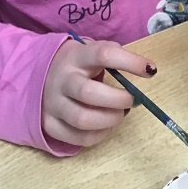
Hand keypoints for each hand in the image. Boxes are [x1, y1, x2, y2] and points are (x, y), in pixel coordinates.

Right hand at [42, 39, 156, 147]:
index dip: (130, 62)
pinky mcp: (48, 124)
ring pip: (82, 119)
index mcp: (76, 56)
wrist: (37, 73)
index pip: (104, 54)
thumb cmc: (77, 63)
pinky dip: (98, 135)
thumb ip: (113, 56)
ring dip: (109, 120)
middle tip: (132, 100)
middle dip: (118, 99)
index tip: (150, 70)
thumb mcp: (90, 50)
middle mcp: (62, 79)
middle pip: (89, 93)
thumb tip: (145, 70)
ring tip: (120, 114)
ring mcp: (52, 103)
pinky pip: (77, 138)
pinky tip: (106, 126)